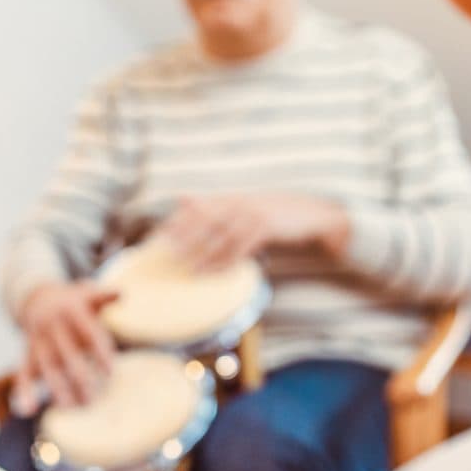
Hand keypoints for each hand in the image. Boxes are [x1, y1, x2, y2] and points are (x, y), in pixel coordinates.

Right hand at [15, 282, 118, 408]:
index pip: (89, 334)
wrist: (36, 298)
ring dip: (58, 389)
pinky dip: (23, 392)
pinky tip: (27, 411)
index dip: (99, 353)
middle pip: (68, 355)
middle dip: (80, 378)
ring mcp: (39, 341)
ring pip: (48, 367)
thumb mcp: (86, 293)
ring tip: (71, 409)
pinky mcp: (27, 354)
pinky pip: (23, 373)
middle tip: (94, 400)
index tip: (111, 372)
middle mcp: (53, 327)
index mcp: (72, 311)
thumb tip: (122, 293)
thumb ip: (104, 296)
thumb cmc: (73, 300)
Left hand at [155, 194, 349, 272]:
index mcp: (233, 198)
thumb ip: (217, 206)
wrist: (311, 214)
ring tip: (188, 268)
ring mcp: (253, 213)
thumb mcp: (246, 207)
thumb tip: (183, 198)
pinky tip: (217, 271)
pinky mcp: (267, 227)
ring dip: (204, 253)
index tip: (159, 235)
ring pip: (223, 235)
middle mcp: (240, 203)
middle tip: (167, 252)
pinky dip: (229, 260)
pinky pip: (243, 247)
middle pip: (206, 219)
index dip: (178, 221)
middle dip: (185, 236)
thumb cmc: (275, 215)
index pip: (199, 207)